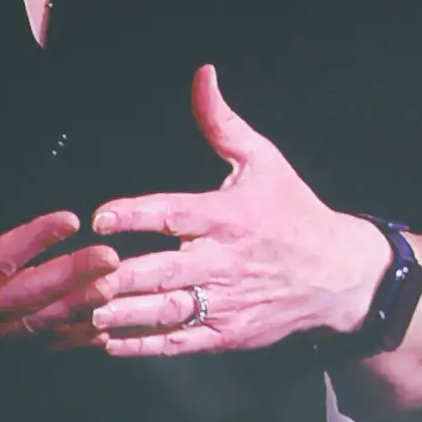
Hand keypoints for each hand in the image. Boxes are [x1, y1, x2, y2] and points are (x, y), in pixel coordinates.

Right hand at [0, 146, 120, 409]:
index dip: (35, 238)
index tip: (68, 220)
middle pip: (31, 294)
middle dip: (74, 275)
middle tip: (111, 258)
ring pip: (38, 322)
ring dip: (78, 306)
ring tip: (113, 289)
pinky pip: (32, 345)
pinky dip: (66, 338)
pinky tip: (95, 330)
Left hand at [83, 65, 389, 358]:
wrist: (338, 275)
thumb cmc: (292, 212)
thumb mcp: (264, 161)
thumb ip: (223, 124)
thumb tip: (202, 76)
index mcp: (229, 216)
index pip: (175, 214)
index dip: (136, 215)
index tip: (101, 217)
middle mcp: (225, 261)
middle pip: (165, 271)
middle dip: (122, 276)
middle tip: (84, 275)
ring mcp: (226, 302)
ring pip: (168, 311)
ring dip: (126, 314)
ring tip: (89, 313)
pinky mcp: (228, 334)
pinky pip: (180, 342)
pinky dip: (144, 345)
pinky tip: (111, 343)